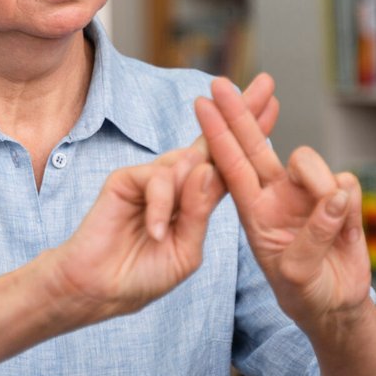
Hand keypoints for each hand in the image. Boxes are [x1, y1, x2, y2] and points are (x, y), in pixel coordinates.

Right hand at [37, 75, 277, 324]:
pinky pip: (157, 180)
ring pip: (185, 165)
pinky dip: (159, 207)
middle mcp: (178, 183)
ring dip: (187, 190)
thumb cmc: (143, 276)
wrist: (100, 291)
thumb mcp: (185, 251)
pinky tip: (155, 232)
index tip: (275, 104)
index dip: (251, 135)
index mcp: (197, 200)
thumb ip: (198, 213)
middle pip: (212, 142)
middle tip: (265, 85)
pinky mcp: (126, 179)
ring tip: (171, 226)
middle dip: (239, 114)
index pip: (229, 163)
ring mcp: (152, 178)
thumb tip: (206, 169)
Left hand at [193, 76, 371, 333]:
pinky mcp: (340, 198)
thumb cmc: (305, 293)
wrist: (338, 306)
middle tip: (218, 83)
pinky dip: (349, 207)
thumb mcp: (297, 274)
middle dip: (238, 114)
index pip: (230, 166)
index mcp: (255, 212)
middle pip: (254, 145)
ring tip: (332, 226)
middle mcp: (278, 195)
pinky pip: (347, 184)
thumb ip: (313, 235)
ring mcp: (309, 194)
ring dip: (321, 185)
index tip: (203, 102)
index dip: (217, 134)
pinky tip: (346, 232)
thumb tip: (335, 196)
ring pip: (310, 162)